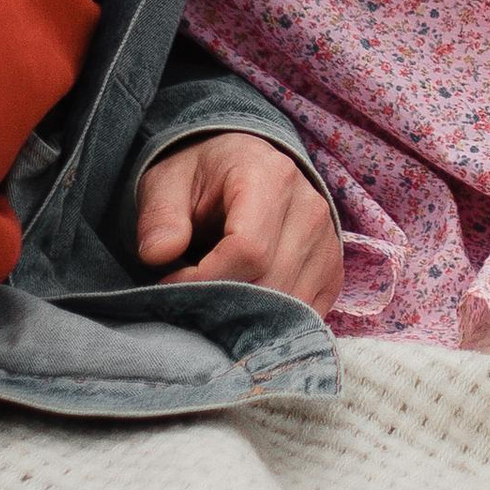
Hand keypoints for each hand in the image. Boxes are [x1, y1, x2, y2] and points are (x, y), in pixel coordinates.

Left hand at [135, 132, 343, 309]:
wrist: (242, 166)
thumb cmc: (201, 177)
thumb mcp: (166, 183)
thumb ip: (160, 217)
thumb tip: (157, 255)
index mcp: (270, 177)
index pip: (248, 250)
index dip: (204, 279)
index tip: (170, 282)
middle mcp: (310, 208)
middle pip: (272, 283)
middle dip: (223, 303)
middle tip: (187, 301)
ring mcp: (328, 241)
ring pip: (292, 306)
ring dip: (248, 318)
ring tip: (212, 304)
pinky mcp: (332, 269)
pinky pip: (308, 313)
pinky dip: (273, 323)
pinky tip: (243, 310)